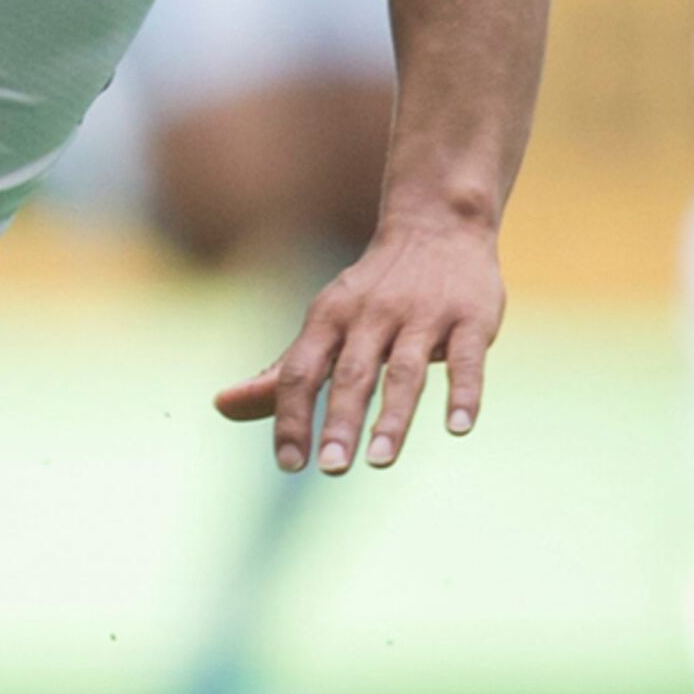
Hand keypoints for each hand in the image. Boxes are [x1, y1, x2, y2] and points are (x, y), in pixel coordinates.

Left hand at [216, 210, 505, 473]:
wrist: (437, 225)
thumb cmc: (372, 291)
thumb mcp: (323, 323)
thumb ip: (281, 372)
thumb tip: (222, 407)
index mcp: (328, 318)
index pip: (300, 372)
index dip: (291, 417)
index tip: (290, 463)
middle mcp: (371, 315)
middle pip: (351, 374)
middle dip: (338, 422)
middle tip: (330, 469)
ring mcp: (423, 315)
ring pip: (403, 370)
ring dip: (392, 417)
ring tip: (380, 460)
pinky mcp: (470, 318)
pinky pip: (466, 360)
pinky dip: (463, 392)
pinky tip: (458, 427)